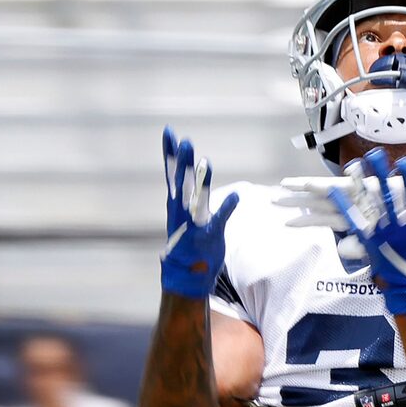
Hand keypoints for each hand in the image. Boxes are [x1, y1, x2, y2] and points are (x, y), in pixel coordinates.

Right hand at [161, 127, 228, 299]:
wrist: (184, 275)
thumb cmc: (187, 242)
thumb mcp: (185, 213)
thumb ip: (190, 191)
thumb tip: (191, 170)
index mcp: (175, 204)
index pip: (171, 173)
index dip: (170, 152)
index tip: (169, 131)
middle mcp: (181, 211)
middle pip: (181, 182)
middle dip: (182, 162)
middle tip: (184, 141)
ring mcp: (194, 224)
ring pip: (197, 199)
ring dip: (201, 181)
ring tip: (205, 162)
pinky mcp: (209, 236)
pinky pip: (219, 220)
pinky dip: (227, 208)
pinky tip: (237, 196)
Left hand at [326, 151, 405, 319]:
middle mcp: (397, 229)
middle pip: (387, 196)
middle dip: (381, 174)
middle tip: (374, 154)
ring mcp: (382, 236)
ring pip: (369, 206)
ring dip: (361, 185)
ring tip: (354, 166)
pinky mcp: (369, 244)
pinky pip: (354, 222)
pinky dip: (345, 207)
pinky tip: (336, 192)